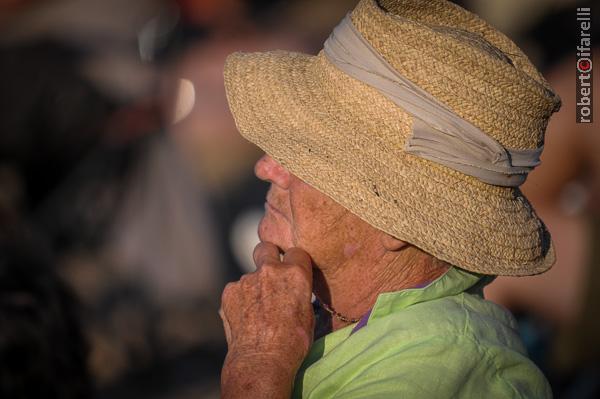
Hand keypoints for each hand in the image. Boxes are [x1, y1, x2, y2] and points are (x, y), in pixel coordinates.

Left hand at [220, 242, 314, 397]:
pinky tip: (245, 318)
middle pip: (266, 248)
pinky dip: (240, 300)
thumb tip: (295, 290)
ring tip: (257, 312)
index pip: (296, 252)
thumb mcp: (308, 315)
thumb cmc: (292, 343)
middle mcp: (270, 270)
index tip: (294, 271)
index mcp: (295, 274)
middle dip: (268, 255)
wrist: (262, 360)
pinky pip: (236, 290)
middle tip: (270, 274)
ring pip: (250, 275)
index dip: (295, 262)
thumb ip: (299, 293)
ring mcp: (246, 279)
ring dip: (254, 286)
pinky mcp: (229, 291)